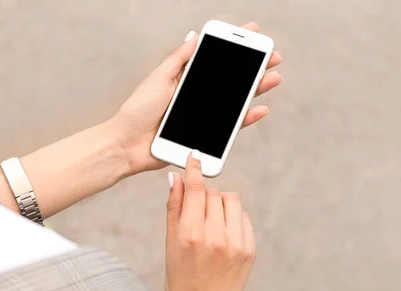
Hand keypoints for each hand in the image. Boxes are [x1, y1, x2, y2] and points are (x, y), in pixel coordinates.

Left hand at [113, 22, 282, 174]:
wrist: (127, 145)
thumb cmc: (137, 112)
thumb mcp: (158, 79)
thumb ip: (178, 60)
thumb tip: (195, 36)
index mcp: (184, 80)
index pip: (213, 60)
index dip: (233, 49)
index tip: (253, 36)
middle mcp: (194, 97)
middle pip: (229, 80)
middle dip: (252, 68)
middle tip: (272, 57)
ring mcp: (200, 116)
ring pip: (233, 102)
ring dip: (254, 90)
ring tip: (273, 78)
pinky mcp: (202, 136)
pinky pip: (229, 127)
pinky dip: (245, 119)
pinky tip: (258, 108)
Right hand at [165, 151, 255, 290]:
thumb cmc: (180, 279)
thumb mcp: (170, 243)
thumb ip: (174, 207)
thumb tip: (176, 178)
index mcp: (190, 234)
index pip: (196, 189)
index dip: (194, 170)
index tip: (194, 158)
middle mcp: (215, 236)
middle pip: (214, 193)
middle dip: (204, 195)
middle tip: (196, 211)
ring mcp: (236, 243)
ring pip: (232, 201)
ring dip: (220, 203)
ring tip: (210, 221)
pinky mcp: (249, 250)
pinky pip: (243, 218)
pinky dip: (232, 219)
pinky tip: (222, 235)